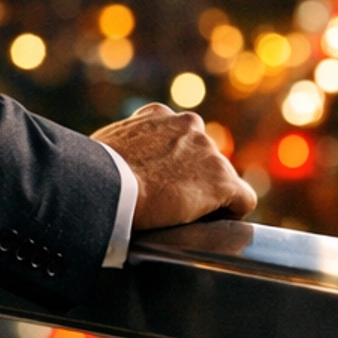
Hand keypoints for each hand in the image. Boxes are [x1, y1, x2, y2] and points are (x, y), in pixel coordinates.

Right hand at [93, 102, 256, 229]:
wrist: (111, 187)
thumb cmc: (95, 171)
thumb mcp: (105, 145)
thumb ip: (121, 148)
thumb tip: (109, 166)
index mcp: (159, 114)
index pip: (178, 137)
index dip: (172, 162)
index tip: (162, 181)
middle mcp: (189, 126)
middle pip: (202, 156)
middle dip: (191, 176)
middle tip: (170, 202)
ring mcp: (209, 153)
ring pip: (221, 177)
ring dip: (208, 195)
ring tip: (187, 217)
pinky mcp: (222, 181)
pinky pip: (242, 198)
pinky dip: (233, 211)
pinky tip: (220, 222)